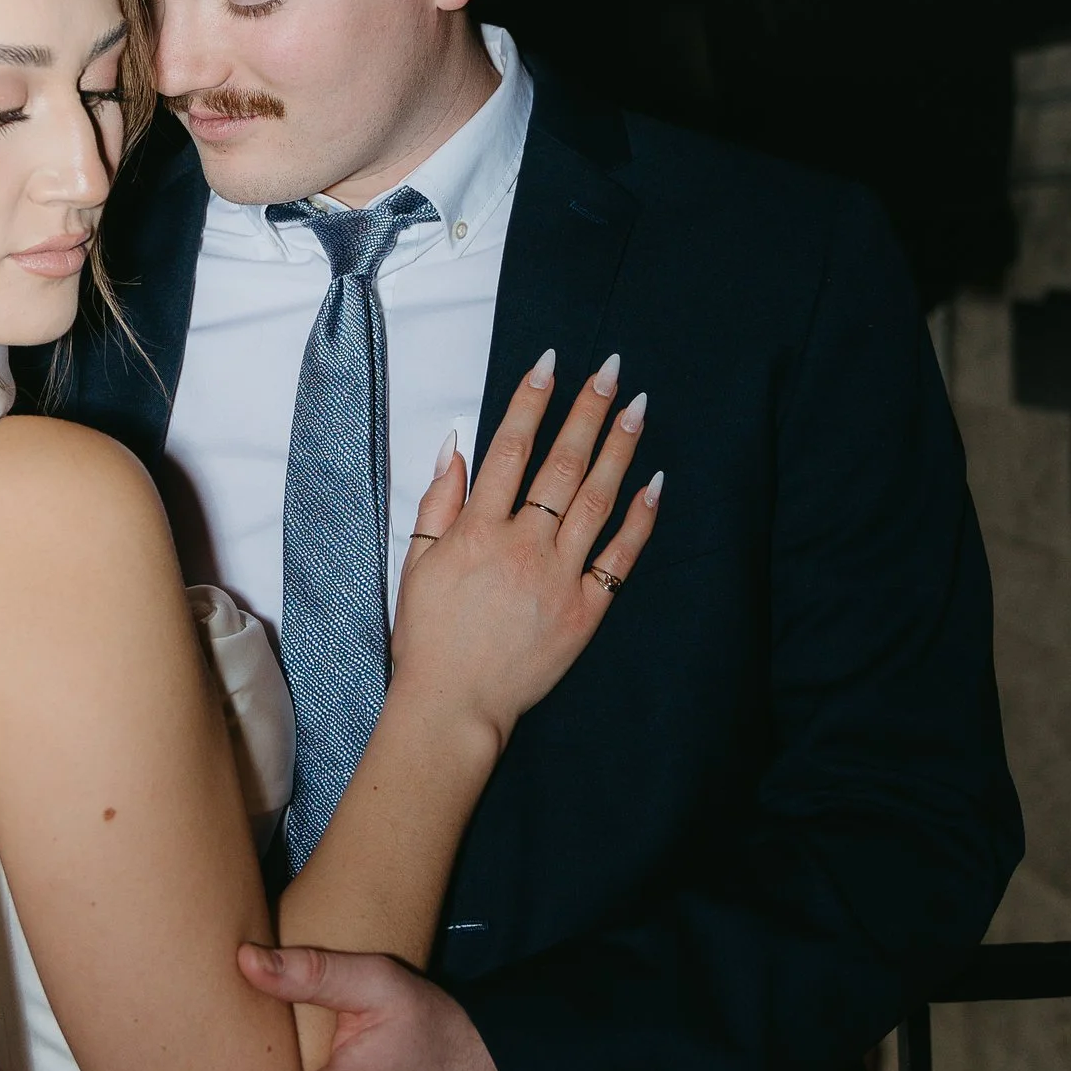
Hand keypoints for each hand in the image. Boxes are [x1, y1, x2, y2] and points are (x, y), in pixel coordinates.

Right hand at [389, 351, 659, 749]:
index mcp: (477, 531)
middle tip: (611, 371)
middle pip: (561, 465)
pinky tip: (654, 485)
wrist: (452, 705)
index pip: (510, 450)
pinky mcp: (584, 612)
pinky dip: (639, 521)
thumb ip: (438, 502)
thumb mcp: (416, 563)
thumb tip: (457, 445)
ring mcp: (558, 578)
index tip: (552, 365)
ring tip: (638, 409)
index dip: (532, 402)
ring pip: (595, 501)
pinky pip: (620, 560)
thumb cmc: (427, 637)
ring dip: (619, 450)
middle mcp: (522, 546)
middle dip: (588, 412)